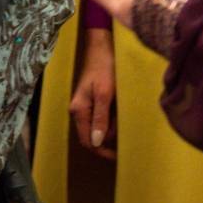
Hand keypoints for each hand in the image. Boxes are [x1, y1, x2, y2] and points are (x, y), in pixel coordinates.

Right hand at [69, 28, 116, 158]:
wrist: (102, 47)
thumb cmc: (104, 68)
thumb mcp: (105, 94)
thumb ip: (100, 119)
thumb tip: (96, 142)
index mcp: (79, 110)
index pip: (87, 141)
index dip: (101, 151)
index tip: (117, 155)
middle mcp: (78, 110)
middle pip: (92, 135)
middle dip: (108, 138)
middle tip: (125, 131)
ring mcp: (84, 106)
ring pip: (98, 127)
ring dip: (112, 127)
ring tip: (123, 116)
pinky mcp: (91, 101)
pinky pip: (101, 118)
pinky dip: (112, 119)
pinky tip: (120, 110)